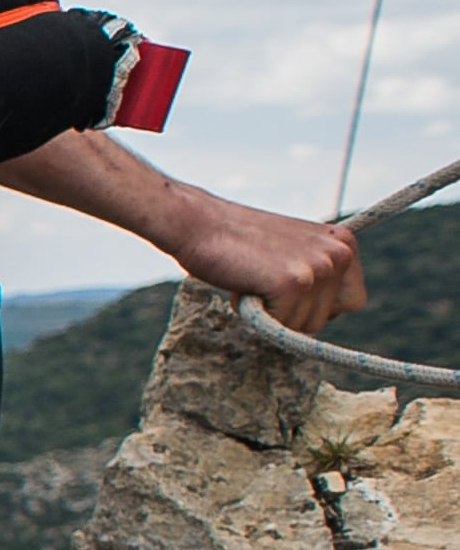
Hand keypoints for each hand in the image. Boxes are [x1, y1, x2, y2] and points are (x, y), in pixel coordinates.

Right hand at [168, 193, 364, 334]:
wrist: (198, 222)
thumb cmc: (235, 240)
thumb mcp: (292, 250)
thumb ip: (314, 272)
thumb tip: (322, 317)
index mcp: (344, 243)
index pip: (352, 301)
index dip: (317, 307)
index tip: (289, 293)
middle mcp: (340, 254)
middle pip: (325, 319)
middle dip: (290, 313)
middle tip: (262, 283)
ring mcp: (320, 267)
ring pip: (304, 327)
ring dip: (272, 314)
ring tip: (251, 280)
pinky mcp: (296, 282)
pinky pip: (281, 326)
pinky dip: (257, 314)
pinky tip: (244, 285)